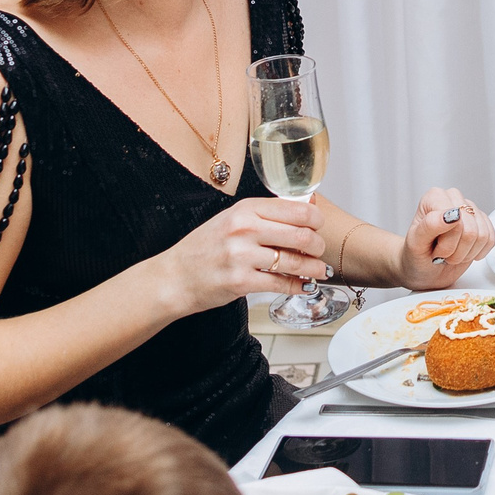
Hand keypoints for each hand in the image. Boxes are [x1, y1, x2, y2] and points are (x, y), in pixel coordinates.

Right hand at [164, 195, 326, 313]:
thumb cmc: (204, 248)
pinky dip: (299, 286)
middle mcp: (244, 229)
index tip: (319, 226)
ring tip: (319, 270)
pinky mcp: (241, 282)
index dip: (315, 219)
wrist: (175, 277)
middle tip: (319, 250)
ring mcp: (242, 256)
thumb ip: (264, 216)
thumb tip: (304, 211)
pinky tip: (304, 285)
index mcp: (245, 209)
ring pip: (294, 261)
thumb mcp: (231, 220)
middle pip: (301, 234)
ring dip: (313, 268)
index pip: (296, 209)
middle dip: (318, 245)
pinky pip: (281, 284)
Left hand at [396, 187, 493, 289]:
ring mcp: (470, 209)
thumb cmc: (416, 256)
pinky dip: (477, 253)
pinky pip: (490, 239)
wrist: (422, 269)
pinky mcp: (482, 222)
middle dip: (457, 251)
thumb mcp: (415, 244)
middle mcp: (453, 198)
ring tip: (451, 254)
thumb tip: (452, 213)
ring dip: (466, 253)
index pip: (455, 221)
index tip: (434, 251)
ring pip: (482, 235)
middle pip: (470, 230)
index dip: (447, 243)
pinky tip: (464, 253)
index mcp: (435, 197)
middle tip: (442, 255)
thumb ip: (430, 226)